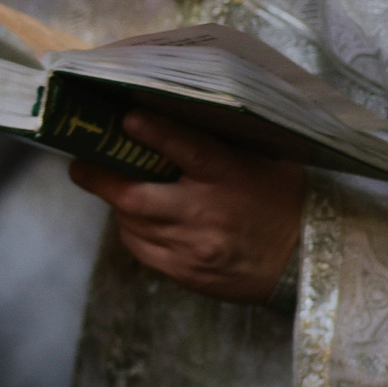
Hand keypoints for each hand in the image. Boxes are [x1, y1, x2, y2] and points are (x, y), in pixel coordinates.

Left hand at [68, 111, 305, 303]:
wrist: (307, 260)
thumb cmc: (283, 198)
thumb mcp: (263, 159)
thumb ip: (219, 141)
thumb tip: (171, 113)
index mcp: (230, 176)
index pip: (188, 150)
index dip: (154, 133)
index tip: (127, 118)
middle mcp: (207, 213)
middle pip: (136, 197)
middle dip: (100, 178)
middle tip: (80, 163)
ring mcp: (194, 248)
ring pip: (132, 223)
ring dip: (116, 204)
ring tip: (110, 186)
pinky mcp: (187, 274)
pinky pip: (142, 251)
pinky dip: (132, 231)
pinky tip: (136, 219)